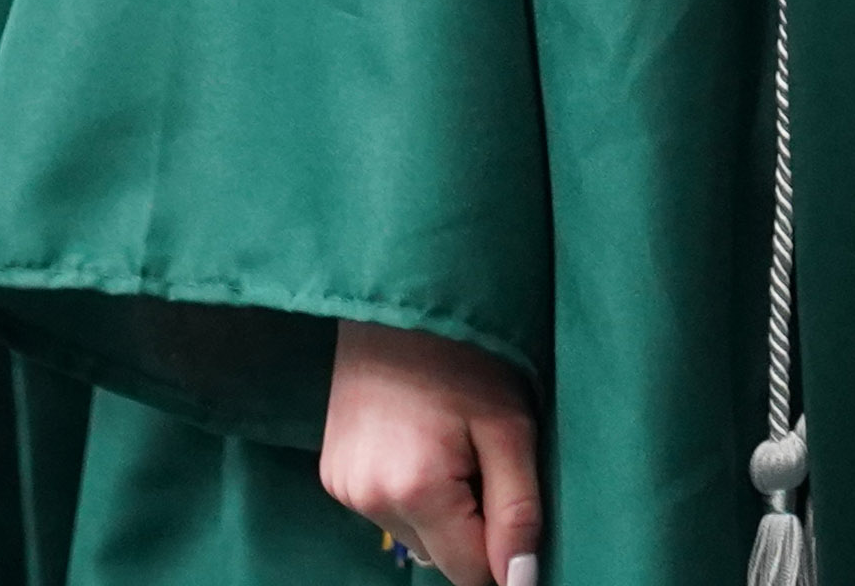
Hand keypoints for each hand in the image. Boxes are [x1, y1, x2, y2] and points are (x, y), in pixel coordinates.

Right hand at [320, 320, 542, 585]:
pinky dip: (413, 493)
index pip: (470, 570)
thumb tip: (521, 580)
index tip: (519, 508)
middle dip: (474, 527)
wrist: (396, 296)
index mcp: (414, 490)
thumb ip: (518, 510)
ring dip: (443, 512)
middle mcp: (368, 500)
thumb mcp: (508, 425)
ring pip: (415, 536)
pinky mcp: (332, 474)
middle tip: (486, 462)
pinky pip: (388, 509)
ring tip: (453, 446)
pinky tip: (423, 443)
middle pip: (440, 557)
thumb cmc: (462, 351)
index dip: (506, 553)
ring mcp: (344, 488)